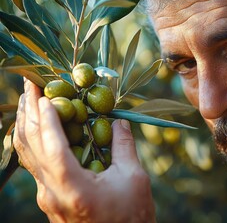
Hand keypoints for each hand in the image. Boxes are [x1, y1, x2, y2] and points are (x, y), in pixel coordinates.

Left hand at [13, 79, 155, 222]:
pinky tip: (38, 129)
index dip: (46, 115)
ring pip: (28, 154)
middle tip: (29, 84)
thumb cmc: (131, 216)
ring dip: (27, 124)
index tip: (44, 92)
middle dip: (28, 111)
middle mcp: (51, 191)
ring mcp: (47, 197)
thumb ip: (124, 145)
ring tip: (28, 100)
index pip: (50, 143)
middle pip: (30, 145)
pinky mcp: (51, 198)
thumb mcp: (133, 178)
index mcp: (71, 186)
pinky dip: (34, 141)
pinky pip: (35, 164)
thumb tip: (119, 120)